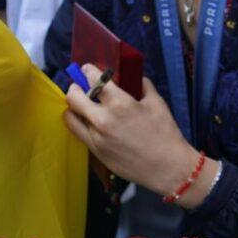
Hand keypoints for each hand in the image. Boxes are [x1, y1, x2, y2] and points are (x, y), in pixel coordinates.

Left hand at [64, 65, 216, 207]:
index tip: (87, 69)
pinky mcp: (95, 151)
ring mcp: (96, 137)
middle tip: (80, 87)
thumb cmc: (165, 133)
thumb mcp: (157, 103)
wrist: (168, 167)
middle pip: (73, 96)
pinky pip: (77, 132)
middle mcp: (103, 119)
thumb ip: (142, 86)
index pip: (93, 79)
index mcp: (120, 103)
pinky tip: (87, 121)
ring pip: (70, 115)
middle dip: (75, 88)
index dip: (88, 71)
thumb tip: (133, 77)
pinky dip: (79, 123)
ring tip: (81, 106)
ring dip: (73, 107)